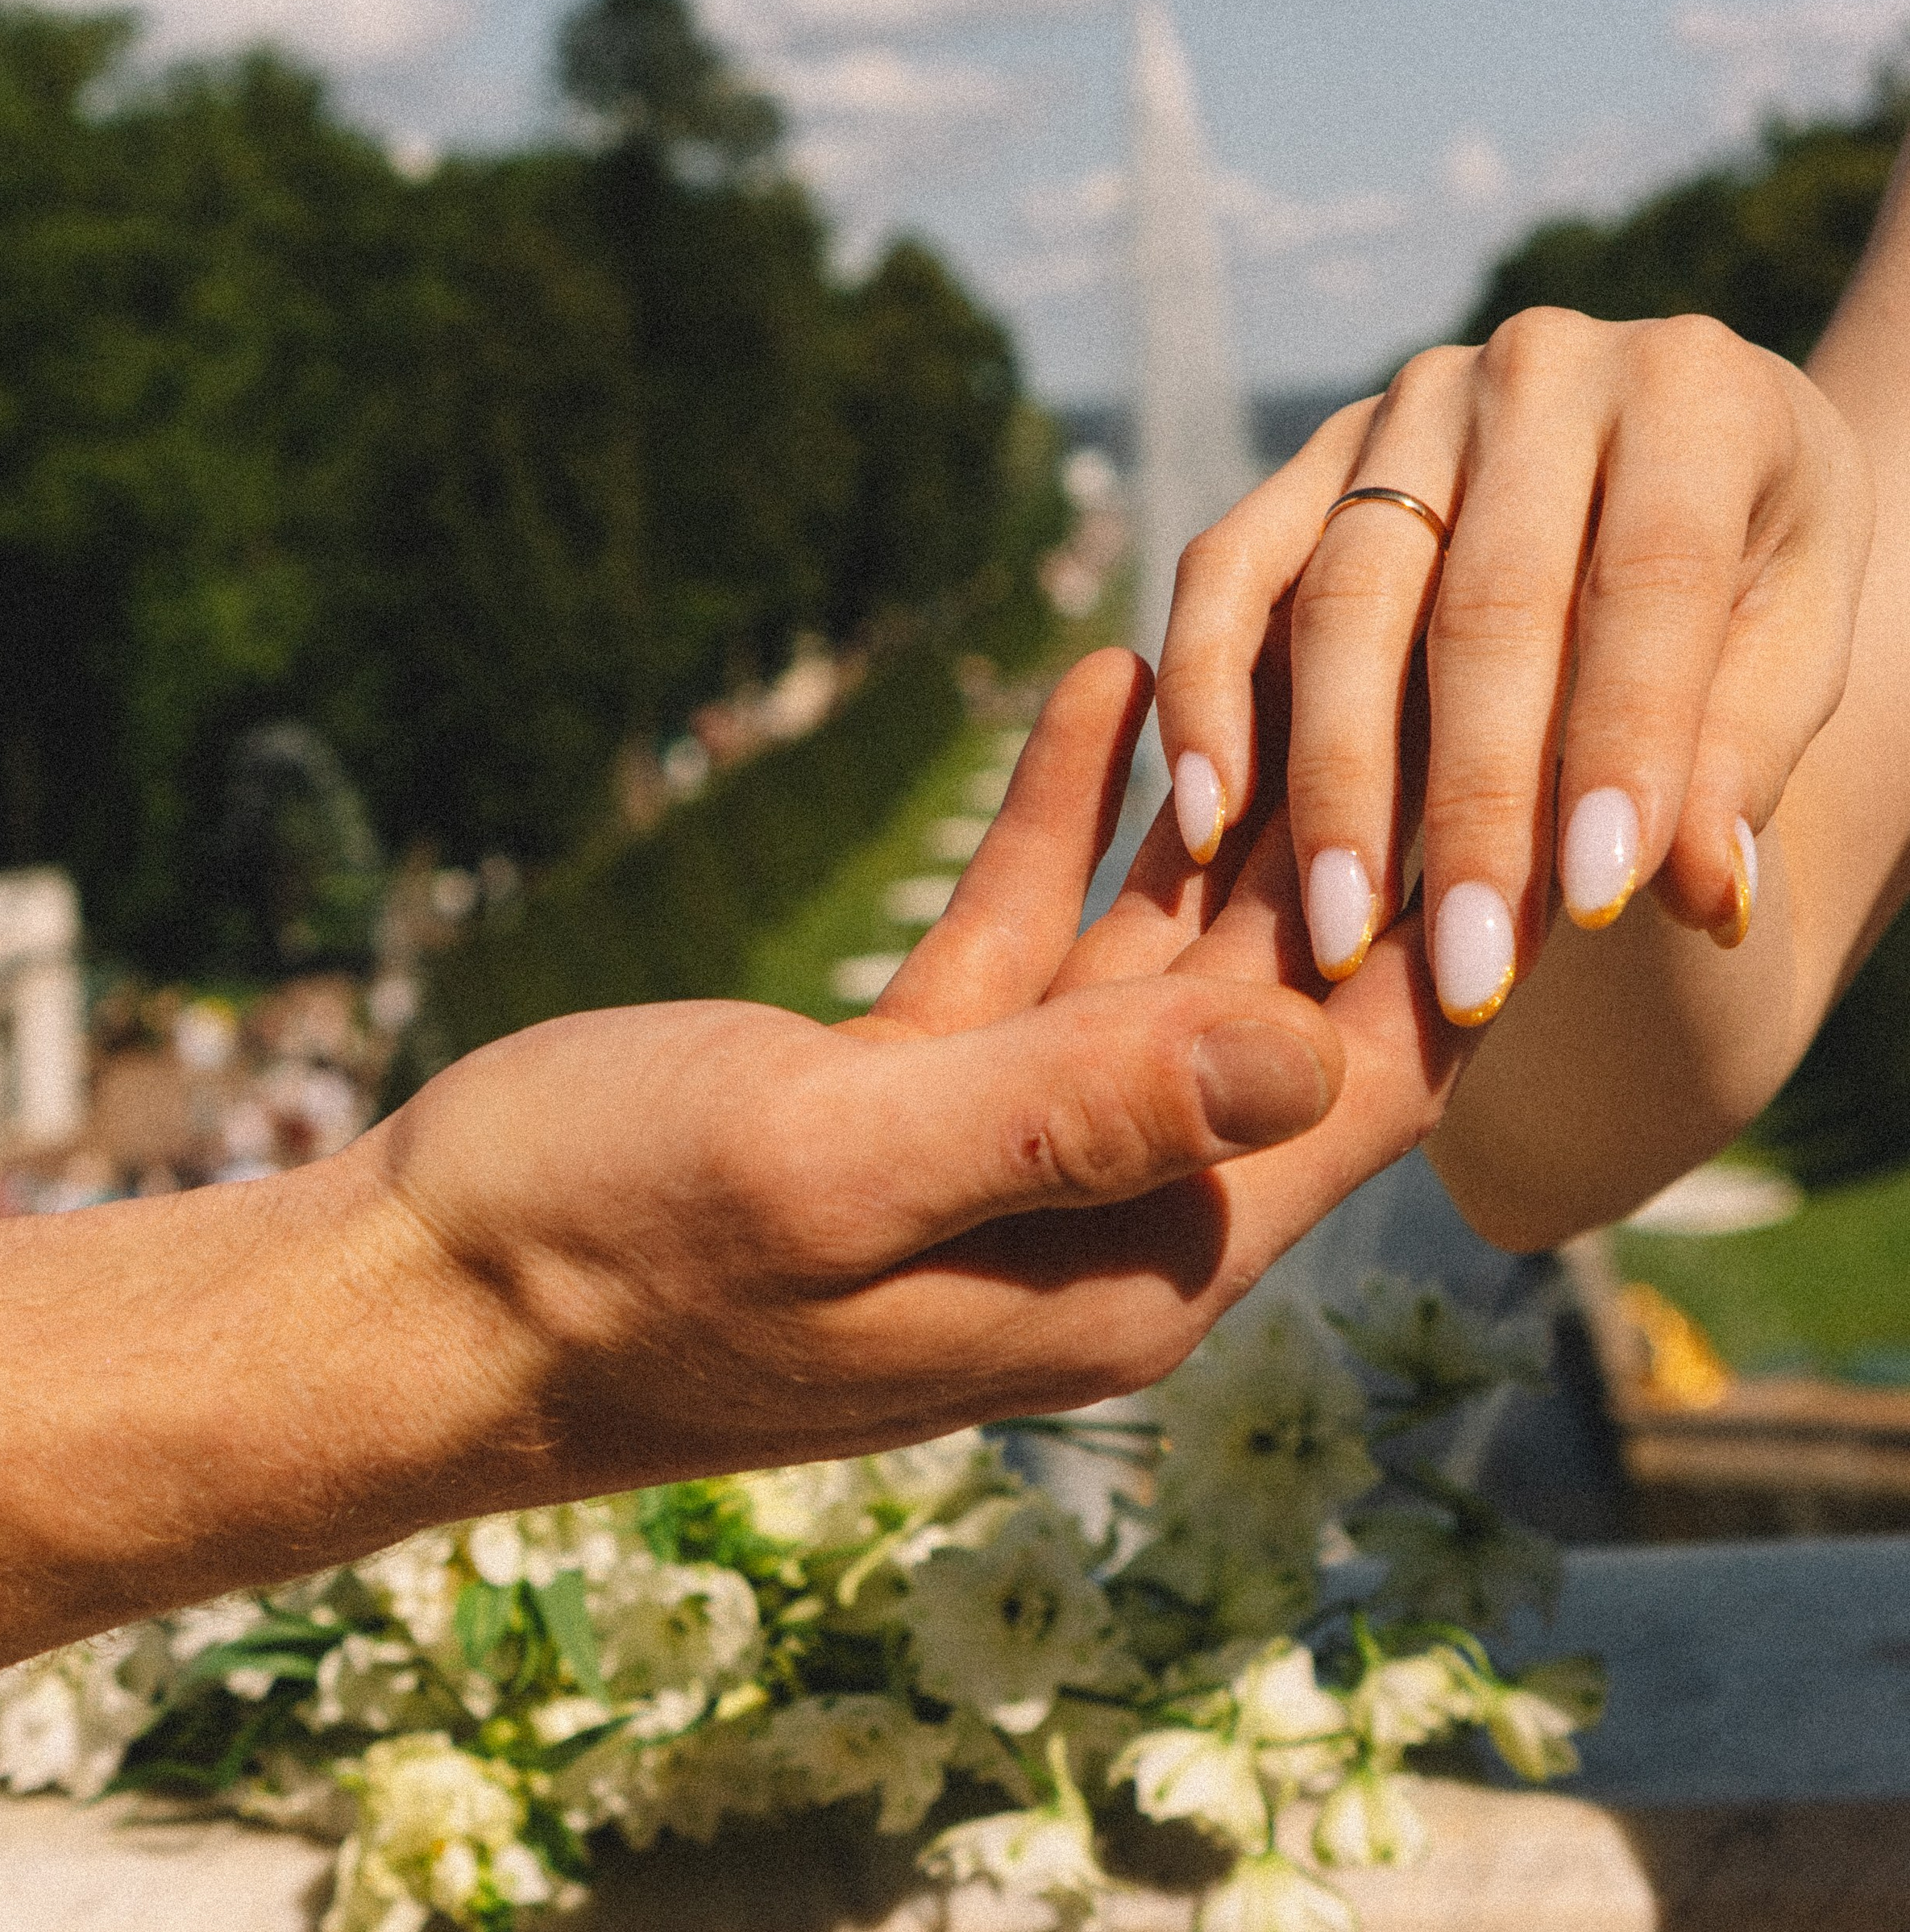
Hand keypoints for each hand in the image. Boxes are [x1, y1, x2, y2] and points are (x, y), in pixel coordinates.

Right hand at [377, 650, 1351, 1489]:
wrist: (419, 1303)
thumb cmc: (606, 1249)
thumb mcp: (837, 1164)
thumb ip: (1074, 1113)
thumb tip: (1315, 1046)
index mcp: (1122, 1273)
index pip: (1362, 1093)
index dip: (1448, 931)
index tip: (1512, 756)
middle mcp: (1093, 1225)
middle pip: (1282, 1010)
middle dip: (1350, 838)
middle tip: (1409, 640)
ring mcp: (999, 1160)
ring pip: (1159, 962)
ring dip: (1218, 806)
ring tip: (1280, 628)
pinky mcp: (902, 1096)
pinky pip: (1028, 942)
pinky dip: (1066, 820)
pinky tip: (1100, 686)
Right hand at [1151, 309, 1870, 1028]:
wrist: (1672, 468)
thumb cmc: (1750, 576)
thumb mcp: (1798, 646)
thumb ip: (1747, 755)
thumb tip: (1695, 892)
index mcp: (1694, 391)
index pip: (1651, 577)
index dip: (1623, 739)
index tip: (1602, 904)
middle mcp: (1539, 370)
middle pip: (1485, 602)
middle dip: (1472, 804)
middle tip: (1466, 967)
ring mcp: (1408, 405)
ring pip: (1342, 595)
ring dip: (1333, 779)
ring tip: (1337, 932)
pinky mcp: (1309, 459)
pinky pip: (1230, 569)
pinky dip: (1207, 694)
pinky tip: (1205, 819)